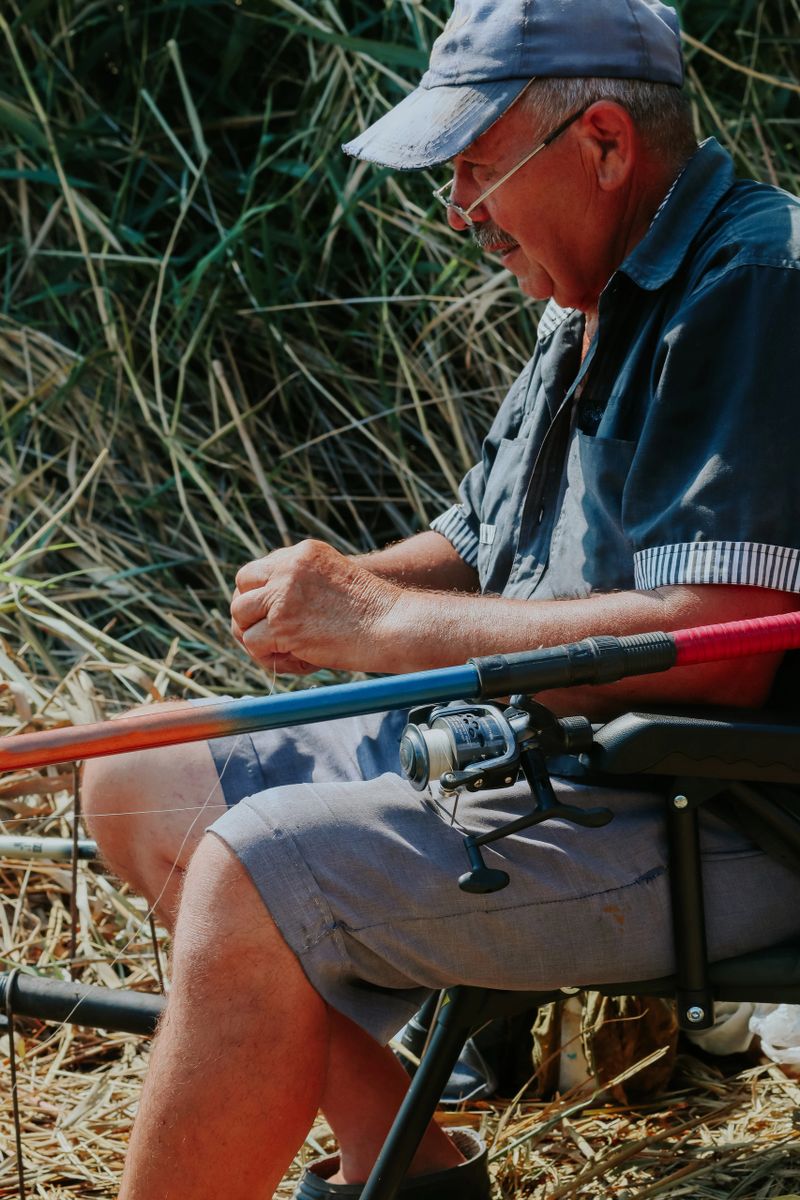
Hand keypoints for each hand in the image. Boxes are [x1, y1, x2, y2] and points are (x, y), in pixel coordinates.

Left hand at [230, 540, 400, 675]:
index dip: (256, 596)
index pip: (257, 570)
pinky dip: (267, 656)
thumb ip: (302, 585)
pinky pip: (253, 642)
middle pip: (242, 589)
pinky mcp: (282, 625)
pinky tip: (291, 659)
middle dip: (248, 615)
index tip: (267, 615)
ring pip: (241, 617)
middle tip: (266, 635)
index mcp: (303, 553)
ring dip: (256, 637)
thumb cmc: (372, 611)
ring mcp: (283, 595)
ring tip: (281, 650)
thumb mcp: (334, 581)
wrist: (392, 624)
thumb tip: (267, 611)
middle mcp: (289, 568)